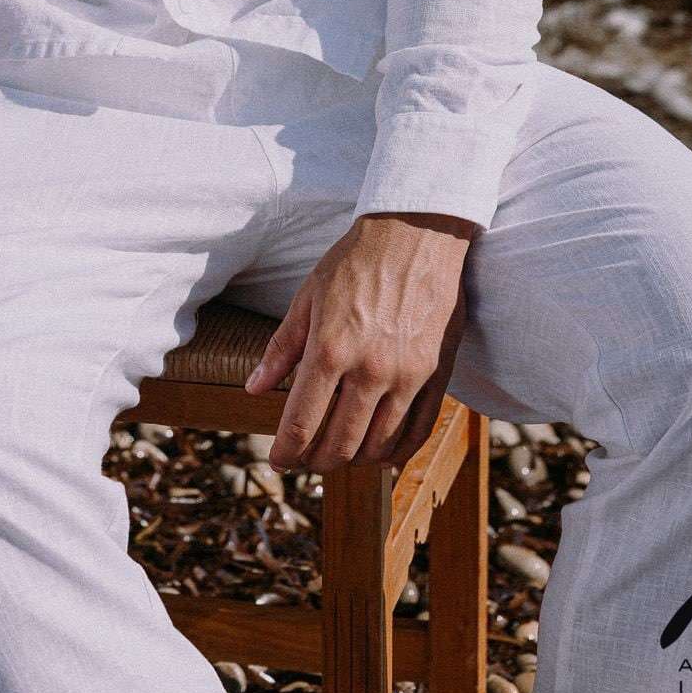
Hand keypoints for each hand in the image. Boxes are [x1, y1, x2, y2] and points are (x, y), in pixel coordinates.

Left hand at [243, 212, 473, 472]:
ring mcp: (408, 375)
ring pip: (378, 445)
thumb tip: (254, 388)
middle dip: (316, 460)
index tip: (279, 459)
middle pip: (339, 444)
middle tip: (306, 458)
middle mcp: (370, 369)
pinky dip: (397, 452)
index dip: (286, 451)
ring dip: (354, 459)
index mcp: (330, 349)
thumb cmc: (355, 260)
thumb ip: (281, 349)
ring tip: (340, 452)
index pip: (302, 423)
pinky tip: (382, 454)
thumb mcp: (307, 298)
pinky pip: (418, 431)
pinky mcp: (437, 374)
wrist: (416, 232)